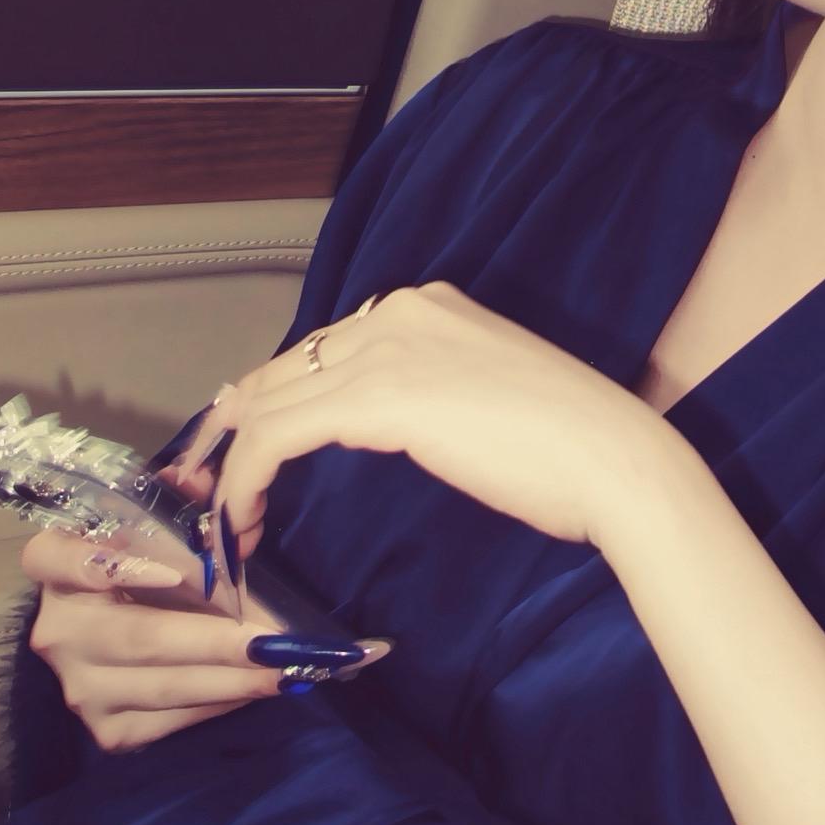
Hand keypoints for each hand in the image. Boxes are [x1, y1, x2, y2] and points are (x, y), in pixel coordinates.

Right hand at [20, 522, 296, 753]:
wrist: (105, 637)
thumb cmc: (135, 566)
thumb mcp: (149, 527)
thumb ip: (175, 501)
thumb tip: (204, 478)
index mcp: (54, 568)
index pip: (55, 559)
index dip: (102, 564)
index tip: (169, 570)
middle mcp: (58, 631)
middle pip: (138, 636)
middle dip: (214, 641)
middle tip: (272, 641)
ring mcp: (78, 686)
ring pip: (161, 686)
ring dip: (229, 679)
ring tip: (282, 670)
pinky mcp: (104, 729)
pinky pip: (167, 722)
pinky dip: (216, 705)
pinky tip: (252, 689)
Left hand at [202, 281, 678, 554]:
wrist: (614, 459)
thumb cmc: (569, 449)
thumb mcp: (484, 397)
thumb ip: (426, 395)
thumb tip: (376, 423)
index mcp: (426, 305)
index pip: (323, 348)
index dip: (275, 400)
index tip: (247, 447)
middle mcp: (398, 311)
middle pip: (286, 367)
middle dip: (240, 428)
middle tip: (210, 483)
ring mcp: (386, 347)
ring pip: (272, 400)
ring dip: (236, 464)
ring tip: (223, 516)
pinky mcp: (377, 396)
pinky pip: (279, 435)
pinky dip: (247, 478)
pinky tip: (242, 518)